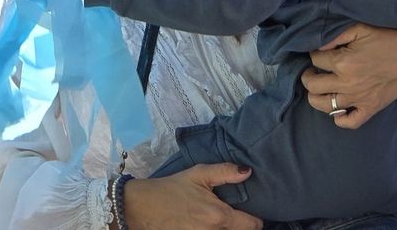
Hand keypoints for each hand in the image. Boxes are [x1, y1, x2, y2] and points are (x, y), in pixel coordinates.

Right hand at [122, 165, 261, 229]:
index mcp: (218, 216)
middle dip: (239, 224)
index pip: (253, 225)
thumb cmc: (170, 188)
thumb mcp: (198, 174)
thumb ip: (225, 172)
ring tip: (214, 217)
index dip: (255, 217)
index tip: (251, 210)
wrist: (141, 206)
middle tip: (234, 213)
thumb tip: (248, 171)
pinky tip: (203, 223)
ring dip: (225, 229)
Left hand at [302, 24, 396, 128]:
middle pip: (312, 85)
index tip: (319, 52)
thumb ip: (336, 36)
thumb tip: (317, 46)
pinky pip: (348, 122)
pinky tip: (338, 107)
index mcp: (343, 62)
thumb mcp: (360, 29)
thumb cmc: (387, 39)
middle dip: (308, 75)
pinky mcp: (370, 109)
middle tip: (313, 70)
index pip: (315, 59)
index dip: (314, 54)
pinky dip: (339, 118)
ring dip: (316, 96)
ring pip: (323, 106)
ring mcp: (358, 99)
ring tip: (320, 87)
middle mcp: (347, 84)